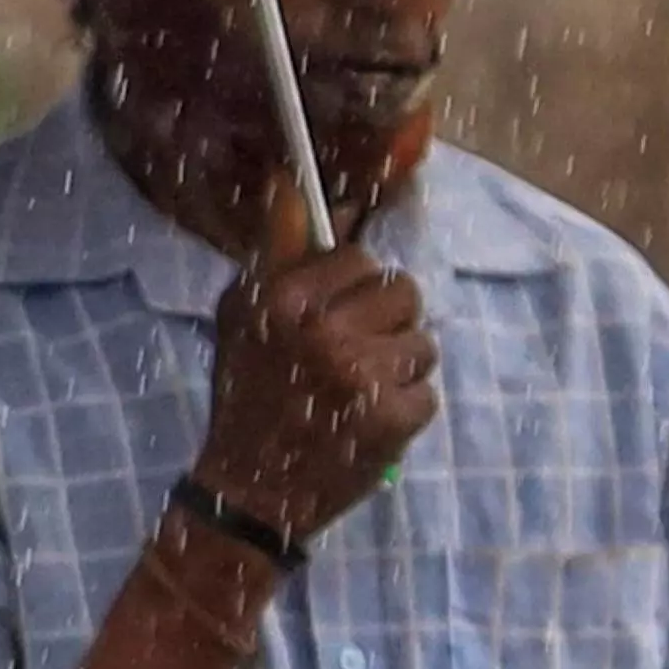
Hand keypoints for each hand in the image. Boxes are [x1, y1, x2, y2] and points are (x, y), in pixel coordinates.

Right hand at [191, 239, 437, 539]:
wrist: (251, 488)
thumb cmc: (248, 392)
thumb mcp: (241, 314)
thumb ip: (274, 249)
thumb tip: (293, 180)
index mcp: (285, 300)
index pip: (360, 259)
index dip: (351, 285)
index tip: (333, 313)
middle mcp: (325, 332)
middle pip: (404, 292)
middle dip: (387, 319)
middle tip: (355, 350)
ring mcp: (363, 376)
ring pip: (423, 343)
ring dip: (398, 366)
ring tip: (360, 389)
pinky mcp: (393, 418)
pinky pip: (427, 392)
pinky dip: (404, 408)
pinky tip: (369, 421)